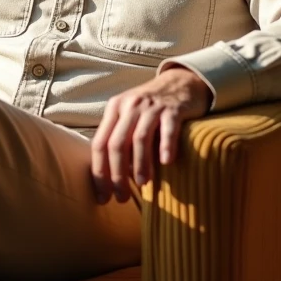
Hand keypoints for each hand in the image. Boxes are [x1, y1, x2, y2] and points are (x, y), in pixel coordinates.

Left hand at [90, 65, 211, 203]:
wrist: (181, 82)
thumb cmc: (151, 108)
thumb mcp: (129, 116)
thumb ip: (119, 139)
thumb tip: (111, 178)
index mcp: (114, 109)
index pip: (99, 144)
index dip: (99, 173)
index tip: (103, 197)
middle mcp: (130, 105)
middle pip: (116, 144)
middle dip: (117, 175)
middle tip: (122, 197)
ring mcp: (152, 106)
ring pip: (140, 138)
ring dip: (140, 165)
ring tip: (143, 185)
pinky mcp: (174, 109)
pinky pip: (168, 129)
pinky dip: (166, 146)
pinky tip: (166, 163)